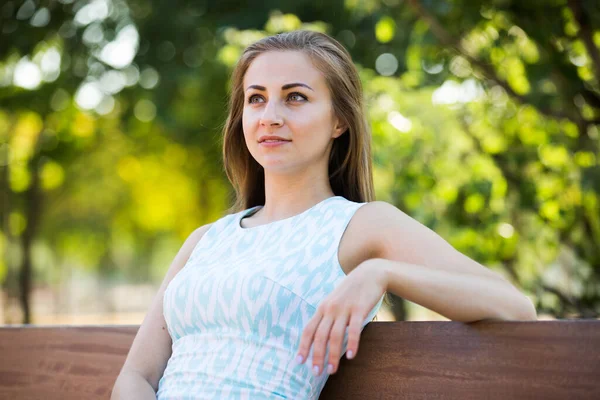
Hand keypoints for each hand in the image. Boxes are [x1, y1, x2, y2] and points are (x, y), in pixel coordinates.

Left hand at [295, 259, 386, 375]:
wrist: (370, 273)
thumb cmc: (352, 291)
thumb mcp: (335, 301)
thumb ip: (328, 316)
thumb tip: (320, 336)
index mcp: (323, 308)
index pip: (309, 330)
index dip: (303, 346)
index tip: (300, 362)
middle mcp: (330, 309)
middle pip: (320, 336)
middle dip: (317, 356)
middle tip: (316, 373)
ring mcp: (344, 308)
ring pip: (335, 335)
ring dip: (332, 355)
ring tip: (331, 370)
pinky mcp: (359, 309)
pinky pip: (354, 329)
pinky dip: (351, 343)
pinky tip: (350, 356)